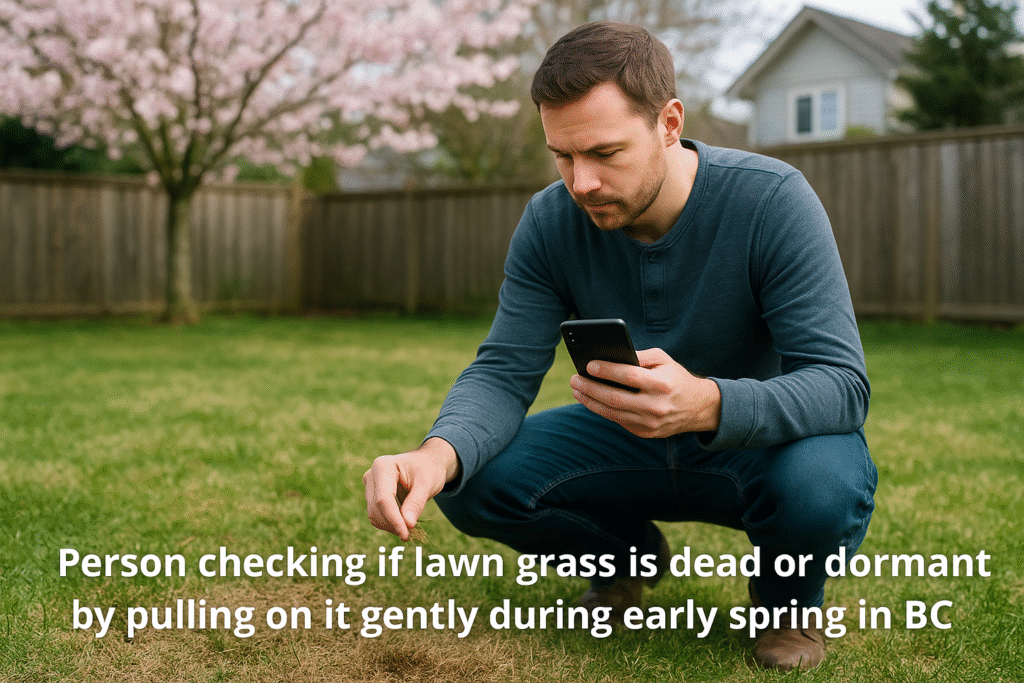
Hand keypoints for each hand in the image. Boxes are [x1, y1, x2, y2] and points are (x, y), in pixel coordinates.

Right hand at [363, 437, 458, 539]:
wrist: (426, 463)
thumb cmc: (428, 469)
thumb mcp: (427, 484)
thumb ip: (416, 503)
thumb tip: (407, 525)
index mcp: (383, 467)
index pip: (383, 499)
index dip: (393, 519)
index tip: (406, 534)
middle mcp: (371, 476)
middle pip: (376, 508)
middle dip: (392, 524)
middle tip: (411, 533)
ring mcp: (370, 486)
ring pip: (373, 515)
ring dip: (390, 526)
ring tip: (409, 527)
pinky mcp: (372, 496)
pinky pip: (376, 516)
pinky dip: (388, 524)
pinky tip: (402, 523)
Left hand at [569, 348, 720, 438]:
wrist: (697, 408)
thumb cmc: (674, 378)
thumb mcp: (663, 360)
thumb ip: (639, 356)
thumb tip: (610, 356)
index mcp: (663, 384)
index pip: (629, 376)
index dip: (607, 371)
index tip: (589, 365)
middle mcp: (656, 406)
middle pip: (615, 398)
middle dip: (590, 388)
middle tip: (574, 379)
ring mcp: (650, 423)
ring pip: (612, 413)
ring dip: (590, 402)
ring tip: (577, 390)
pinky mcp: (645, 433)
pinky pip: (618, 421)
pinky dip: (602, 410)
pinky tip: (590, 400)